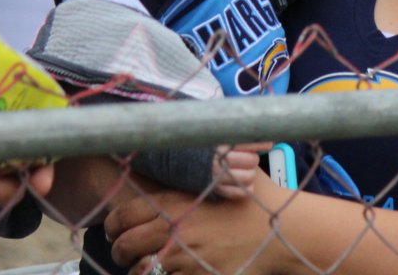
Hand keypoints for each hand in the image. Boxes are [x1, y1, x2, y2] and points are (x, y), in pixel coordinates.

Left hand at [106, 174, 290, 273]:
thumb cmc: (259, 200)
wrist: (285, 233)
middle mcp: (175, 230)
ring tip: (144, 268)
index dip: (112, 224)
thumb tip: (195, 136)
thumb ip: (208, 161)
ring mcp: (184, 259)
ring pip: (141, 272)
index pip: (123, 214)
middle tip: (124, 253)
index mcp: (176, 201)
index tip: (113, 228)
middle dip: (119, 252)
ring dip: (139, 271)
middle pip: (124, 247)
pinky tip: (172, 273)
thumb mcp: (230, 172)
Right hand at [211, 142, 268, 199]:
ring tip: (244, 170)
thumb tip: (269, 142)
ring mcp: (218, 176)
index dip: (260, 144)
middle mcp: (219, 160)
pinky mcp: (220, 190)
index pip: (247, 143)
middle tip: (249, 159)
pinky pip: (242, 192)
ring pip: (249, 177)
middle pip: (252, 161)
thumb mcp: (231, 140)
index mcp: (223, 144)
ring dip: (250, 174)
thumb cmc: (222, 151)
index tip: (269, 144)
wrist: (201, 165)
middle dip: (253, 159)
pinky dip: (246, 188)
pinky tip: (242, 181)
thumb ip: (248, 140)